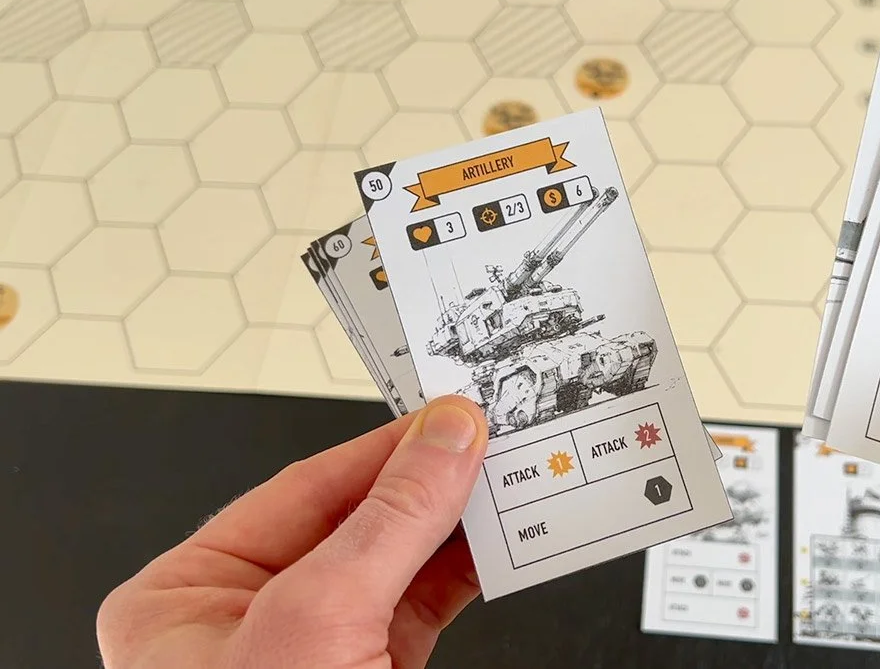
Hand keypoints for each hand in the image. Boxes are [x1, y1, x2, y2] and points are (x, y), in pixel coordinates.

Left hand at [96, 395, 489, 667]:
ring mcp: (316, 648)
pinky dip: (469, 571)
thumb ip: (387, 522)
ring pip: (400, 560)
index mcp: (188, 596)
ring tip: (508, 485)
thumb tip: (443, 441)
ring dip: (459, 525)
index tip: (447, 417)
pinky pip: (426, 603)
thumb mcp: (317, 621)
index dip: (382, 448)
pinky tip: (501, 545)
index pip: (301, 489)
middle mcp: (250, 617)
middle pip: (357, 520)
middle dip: (429, 484)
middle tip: (489, 441)